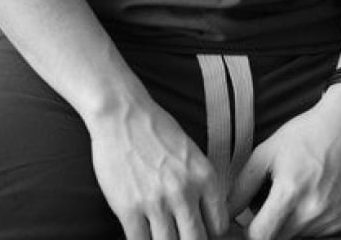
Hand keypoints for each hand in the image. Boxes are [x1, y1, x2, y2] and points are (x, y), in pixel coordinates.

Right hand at [88, 93, 228, 239]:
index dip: (209, 234)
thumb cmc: (156, 129)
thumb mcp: (192, 153)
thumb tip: (205, 215)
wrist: (122, 113)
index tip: (199, 232)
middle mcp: (184, 192)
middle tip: (180, 235)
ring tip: (161, 235)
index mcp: (204, 176)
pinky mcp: (128, 209)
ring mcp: (156, 202)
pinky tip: (142, 234)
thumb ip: (201, 185)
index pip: (219, 226)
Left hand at [229, 85, 340, 239]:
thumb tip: (226, 212)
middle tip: (269, 202)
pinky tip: (312, 194)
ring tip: (294, 192)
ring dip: (290, 224)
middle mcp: (313, 210)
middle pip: (279, 239)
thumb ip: (243, 185)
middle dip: (268, 227)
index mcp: (290, 192)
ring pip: (299, 236)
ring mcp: (332, 217)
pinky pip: (319, 232)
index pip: (260, 236)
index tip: (243, 224)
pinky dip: (310, 220)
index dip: (246, 233)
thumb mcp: (267, 151)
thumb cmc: (306, 133)